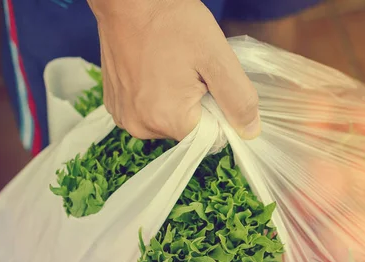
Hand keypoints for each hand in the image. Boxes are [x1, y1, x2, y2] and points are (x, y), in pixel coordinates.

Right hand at [88, 0, 260, 140]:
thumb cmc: (171, 20)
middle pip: (187, 131)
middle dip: (196, 105)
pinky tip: (153, 69)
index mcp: (167, 120)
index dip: (218, 111)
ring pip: (166, 121)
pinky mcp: (114, 105)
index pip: (210, 137)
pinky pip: (146, 111)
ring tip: (169, 66)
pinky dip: (154, 95)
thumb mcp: (216, 57)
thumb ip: (238, 99)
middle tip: (189, 69)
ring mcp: (124, 116)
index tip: (208, 80)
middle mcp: (141, 126)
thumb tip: (250, 131)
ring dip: (174, 100)